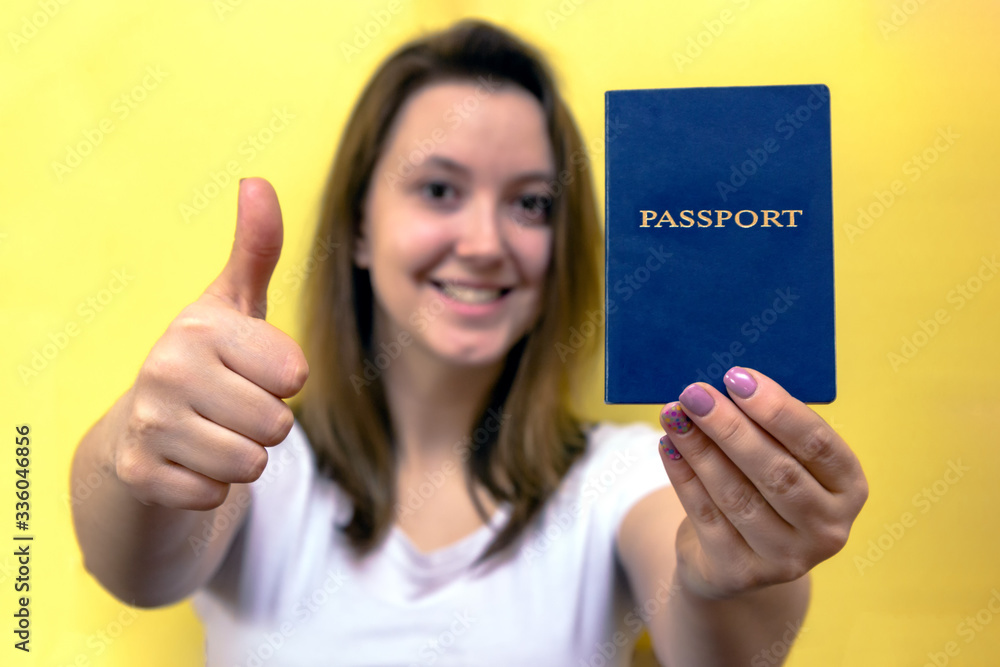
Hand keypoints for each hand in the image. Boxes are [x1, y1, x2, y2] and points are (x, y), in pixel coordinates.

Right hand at [113, 178, 308, 510]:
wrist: (144, 427)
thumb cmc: (210, 360)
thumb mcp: (236, 305)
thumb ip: (256, 249)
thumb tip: (256, 180)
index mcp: (200, 326)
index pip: (294, 374)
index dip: (285, 381)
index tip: (254, 372)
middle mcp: (166, 369)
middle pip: (277, 424)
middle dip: (266, 424)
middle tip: (233, 408)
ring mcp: (148, 424)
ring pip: (250, 464)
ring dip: (243, 458)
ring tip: (214, 434)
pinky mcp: (140, 475)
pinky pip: (214, 496)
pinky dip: (211, 488)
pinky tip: (190, 463)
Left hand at [657, 366, 867, 599]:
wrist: (738, 556)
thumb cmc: (762, 485)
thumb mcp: (780, 456)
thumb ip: (764, 425)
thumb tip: (722, 383)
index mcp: (849, 488)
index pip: (818, 444)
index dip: (777, 409)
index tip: (737, 377)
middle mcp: (828, 528)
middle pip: (776, 472)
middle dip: (730, 427)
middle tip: (694, 393)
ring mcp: (788, 558)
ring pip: (737, 496)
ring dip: (700, 450)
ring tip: (673, 416)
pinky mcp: (743, 573)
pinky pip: (707, 517)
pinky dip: (684, 477)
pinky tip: (668, 447)